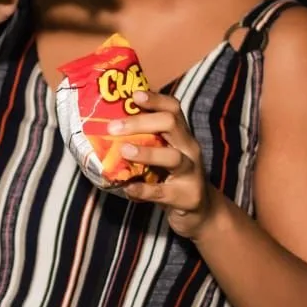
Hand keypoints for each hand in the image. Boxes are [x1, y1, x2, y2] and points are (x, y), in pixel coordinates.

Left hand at [108, 90, 214, 238]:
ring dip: (147, 153)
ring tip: (123, 151)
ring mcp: (191, 172)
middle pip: (170, 124)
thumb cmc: (172, 177)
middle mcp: (189, 148)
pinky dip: (144, 190)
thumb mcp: (163, 154)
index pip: (173, 108)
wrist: (201, 211)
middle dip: (141, 122)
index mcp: (181, 135)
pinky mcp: (186, 196)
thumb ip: (144, 142)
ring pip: (173, 157)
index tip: (134, 95)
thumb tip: (106, 130)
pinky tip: (128, 188)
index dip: (155, 99)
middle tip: (113, 128)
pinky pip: (163, 192)